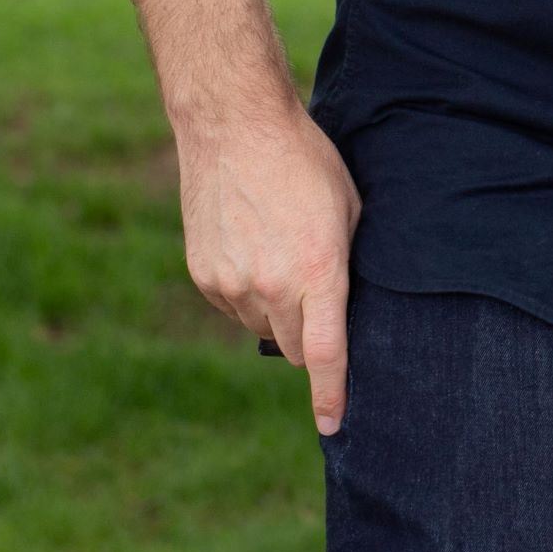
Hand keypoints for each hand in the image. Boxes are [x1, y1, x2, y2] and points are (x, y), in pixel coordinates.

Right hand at [175, 102, 362, 434]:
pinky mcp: (204, 275)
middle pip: (298, 345)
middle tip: (315, 293)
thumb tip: (345, 305)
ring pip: (263, 326)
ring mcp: (231, 284)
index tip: (334, 424)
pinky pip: (233, 305)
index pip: (328, 353)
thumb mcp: (348, 208)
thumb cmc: (305, 161)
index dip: (332, 394)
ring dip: (277, 308)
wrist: (235, 127)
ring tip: (280, 252)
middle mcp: (272, 285)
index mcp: (318, 270)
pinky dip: (246, 291)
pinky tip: (252, 246)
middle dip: (312, 335)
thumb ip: (347, 263)